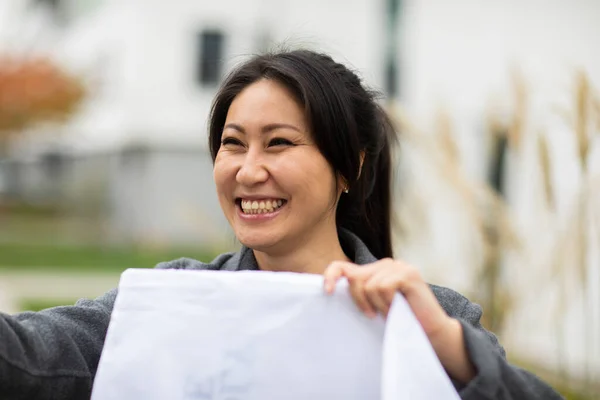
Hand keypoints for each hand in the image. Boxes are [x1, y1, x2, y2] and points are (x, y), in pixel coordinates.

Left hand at [323, 258, 475, 383]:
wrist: (432, 334)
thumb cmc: (401, 323)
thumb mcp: (374, 307)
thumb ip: (360, 294)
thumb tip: (332, 291)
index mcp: (375, 271)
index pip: (343, 266)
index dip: (331, 276)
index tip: (328, 293)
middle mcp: (386, 264)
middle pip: (354, 277)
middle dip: (359, 300)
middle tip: (373, 315)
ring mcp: (398, 266)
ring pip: (368, 285)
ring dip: (378, 305)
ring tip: (392, 312)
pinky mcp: (408, 273)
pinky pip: (382, 287)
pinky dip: (388, 303)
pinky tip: (399, 309)